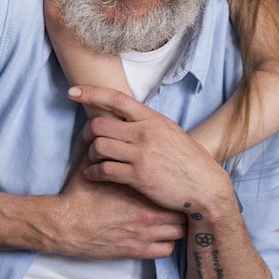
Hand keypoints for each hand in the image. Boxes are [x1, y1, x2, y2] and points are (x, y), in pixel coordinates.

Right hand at [52, 150, 184, 259]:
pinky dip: (165, 244)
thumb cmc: (79, 197)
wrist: (66, 225)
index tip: (171, 186)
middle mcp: (148, 214)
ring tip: (168, 221)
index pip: (172, 189)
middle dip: (179, 208)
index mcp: (140, 191)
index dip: (174, 188)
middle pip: (181, 212)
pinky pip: (166, 250)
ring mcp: (144, 235)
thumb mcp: (93, 168)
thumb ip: (106, 153)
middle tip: (173, 204)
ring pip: (178, 233)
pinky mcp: (137, 251)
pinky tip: (158, 237)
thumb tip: (107, 132)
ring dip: (175, 227)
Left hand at [69, 85, 230, 211]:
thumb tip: (125, 116)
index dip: (92, 93)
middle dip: (87, 133)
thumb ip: (147, 123)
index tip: (72, 92)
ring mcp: (141, 155)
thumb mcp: (169, 132)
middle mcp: (145, 133)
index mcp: (152, 119)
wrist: (206, 186)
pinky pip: (104, 170)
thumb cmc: (188, 159)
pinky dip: (93, 173)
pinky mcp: (138, 177)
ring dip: (91, 154)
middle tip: (86, 140)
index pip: (116, 99)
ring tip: (93, 160)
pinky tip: (92, 175)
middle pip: (99, 125)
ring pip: (98, 147)